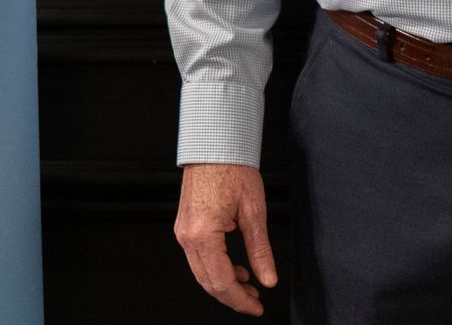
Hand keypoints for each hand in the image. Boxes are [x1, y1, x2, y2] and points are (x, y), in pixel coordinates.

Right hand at [174, 162, 278, 314]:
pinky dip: (215, 268)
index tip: (257, 307)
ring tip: (248, 285)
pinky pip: (198, 257)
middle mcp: (187, 236)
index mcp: (203, 234)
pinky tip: (234, 268)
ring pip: (201, 272)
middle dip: (232, 297)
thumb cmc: (232, 168)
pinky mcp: (184, 225)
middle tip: (255, 301)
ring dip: (224, 284)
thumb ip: (260, 251)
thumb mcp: (254, 212)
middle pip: (208, 282)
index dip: (240, 301)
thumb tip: (268, 278)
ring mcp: (183, 231)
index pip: (222, 282)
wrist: (214, 144)